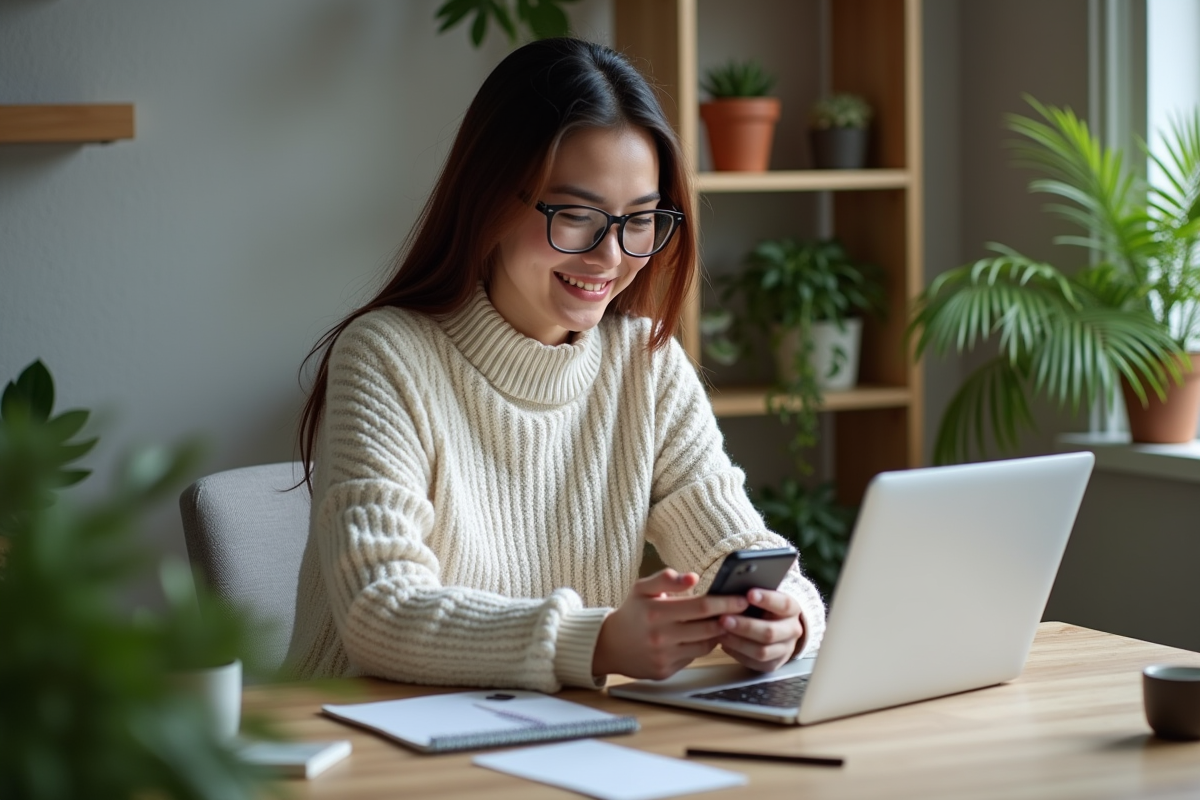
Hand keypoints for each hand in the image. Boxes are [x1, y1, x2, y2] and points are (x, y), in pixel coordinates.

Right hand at [592, 569, 750, 679]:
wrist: (609, 645)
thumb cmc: (632, 612)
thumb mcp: (642, 588)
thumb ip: (666, 578)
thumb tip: (692, 577)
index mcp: (657, 612)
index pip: (701, 607)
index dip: (725, 602)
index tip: (742, 598)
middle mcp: (661, 636)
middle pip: (708, 628)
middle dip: (730, 618)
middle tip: (743, 610)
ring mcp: (664, 656)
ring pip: (705, 645)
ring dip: (718, 633)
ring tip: (724, 622)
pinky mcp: (665, 671)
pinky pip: (694, 658)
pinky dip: (702, 646)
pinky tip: (704, 636)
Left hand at [716, 588, 803, 672]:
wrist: (779, 629)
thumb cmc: (764, 608)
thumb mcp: (764, 598)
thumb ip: (752, 595)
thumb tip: (730, 592)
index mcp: (792, 609)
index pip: (783, 604)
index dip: (767, 599)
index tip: (749, 594)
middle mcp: (792, 630)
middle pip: (770, 632)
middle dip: (745, 626)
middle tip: (724, 619)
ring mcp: (785, 650)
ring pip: (762, 651)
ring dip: (738, 642)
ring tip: (720, 633)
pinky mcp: (773, 665)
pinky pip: (754, 663)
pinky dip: (737, 653)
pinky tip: (724, 644)